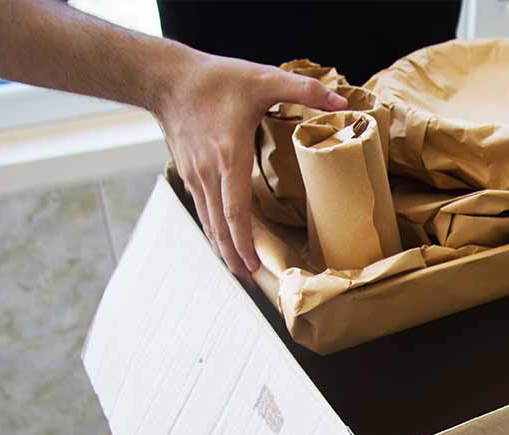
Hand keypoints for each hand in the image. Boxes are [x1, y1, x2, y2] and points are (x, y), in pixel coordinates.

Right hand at [153, 51, 346, 283]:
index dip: (244, 241)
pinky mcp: (189, 173)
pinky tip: (223, 242)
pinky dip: (213, 231)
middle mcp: (208, 172)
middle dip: (234, 257)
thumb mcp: (263, 78)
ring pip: (208, 222)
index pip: (235, 210)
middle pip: (219, 226)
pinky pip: (202, 210)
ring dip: (222, 249)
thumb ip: (304, 89)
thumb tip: (342, 101)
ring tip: (239, 273)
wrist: (166, 78)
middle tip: (250, 283)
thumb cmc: (215, 79)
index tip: (254, 265)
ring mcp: (195, 175)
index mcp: (229, 155)